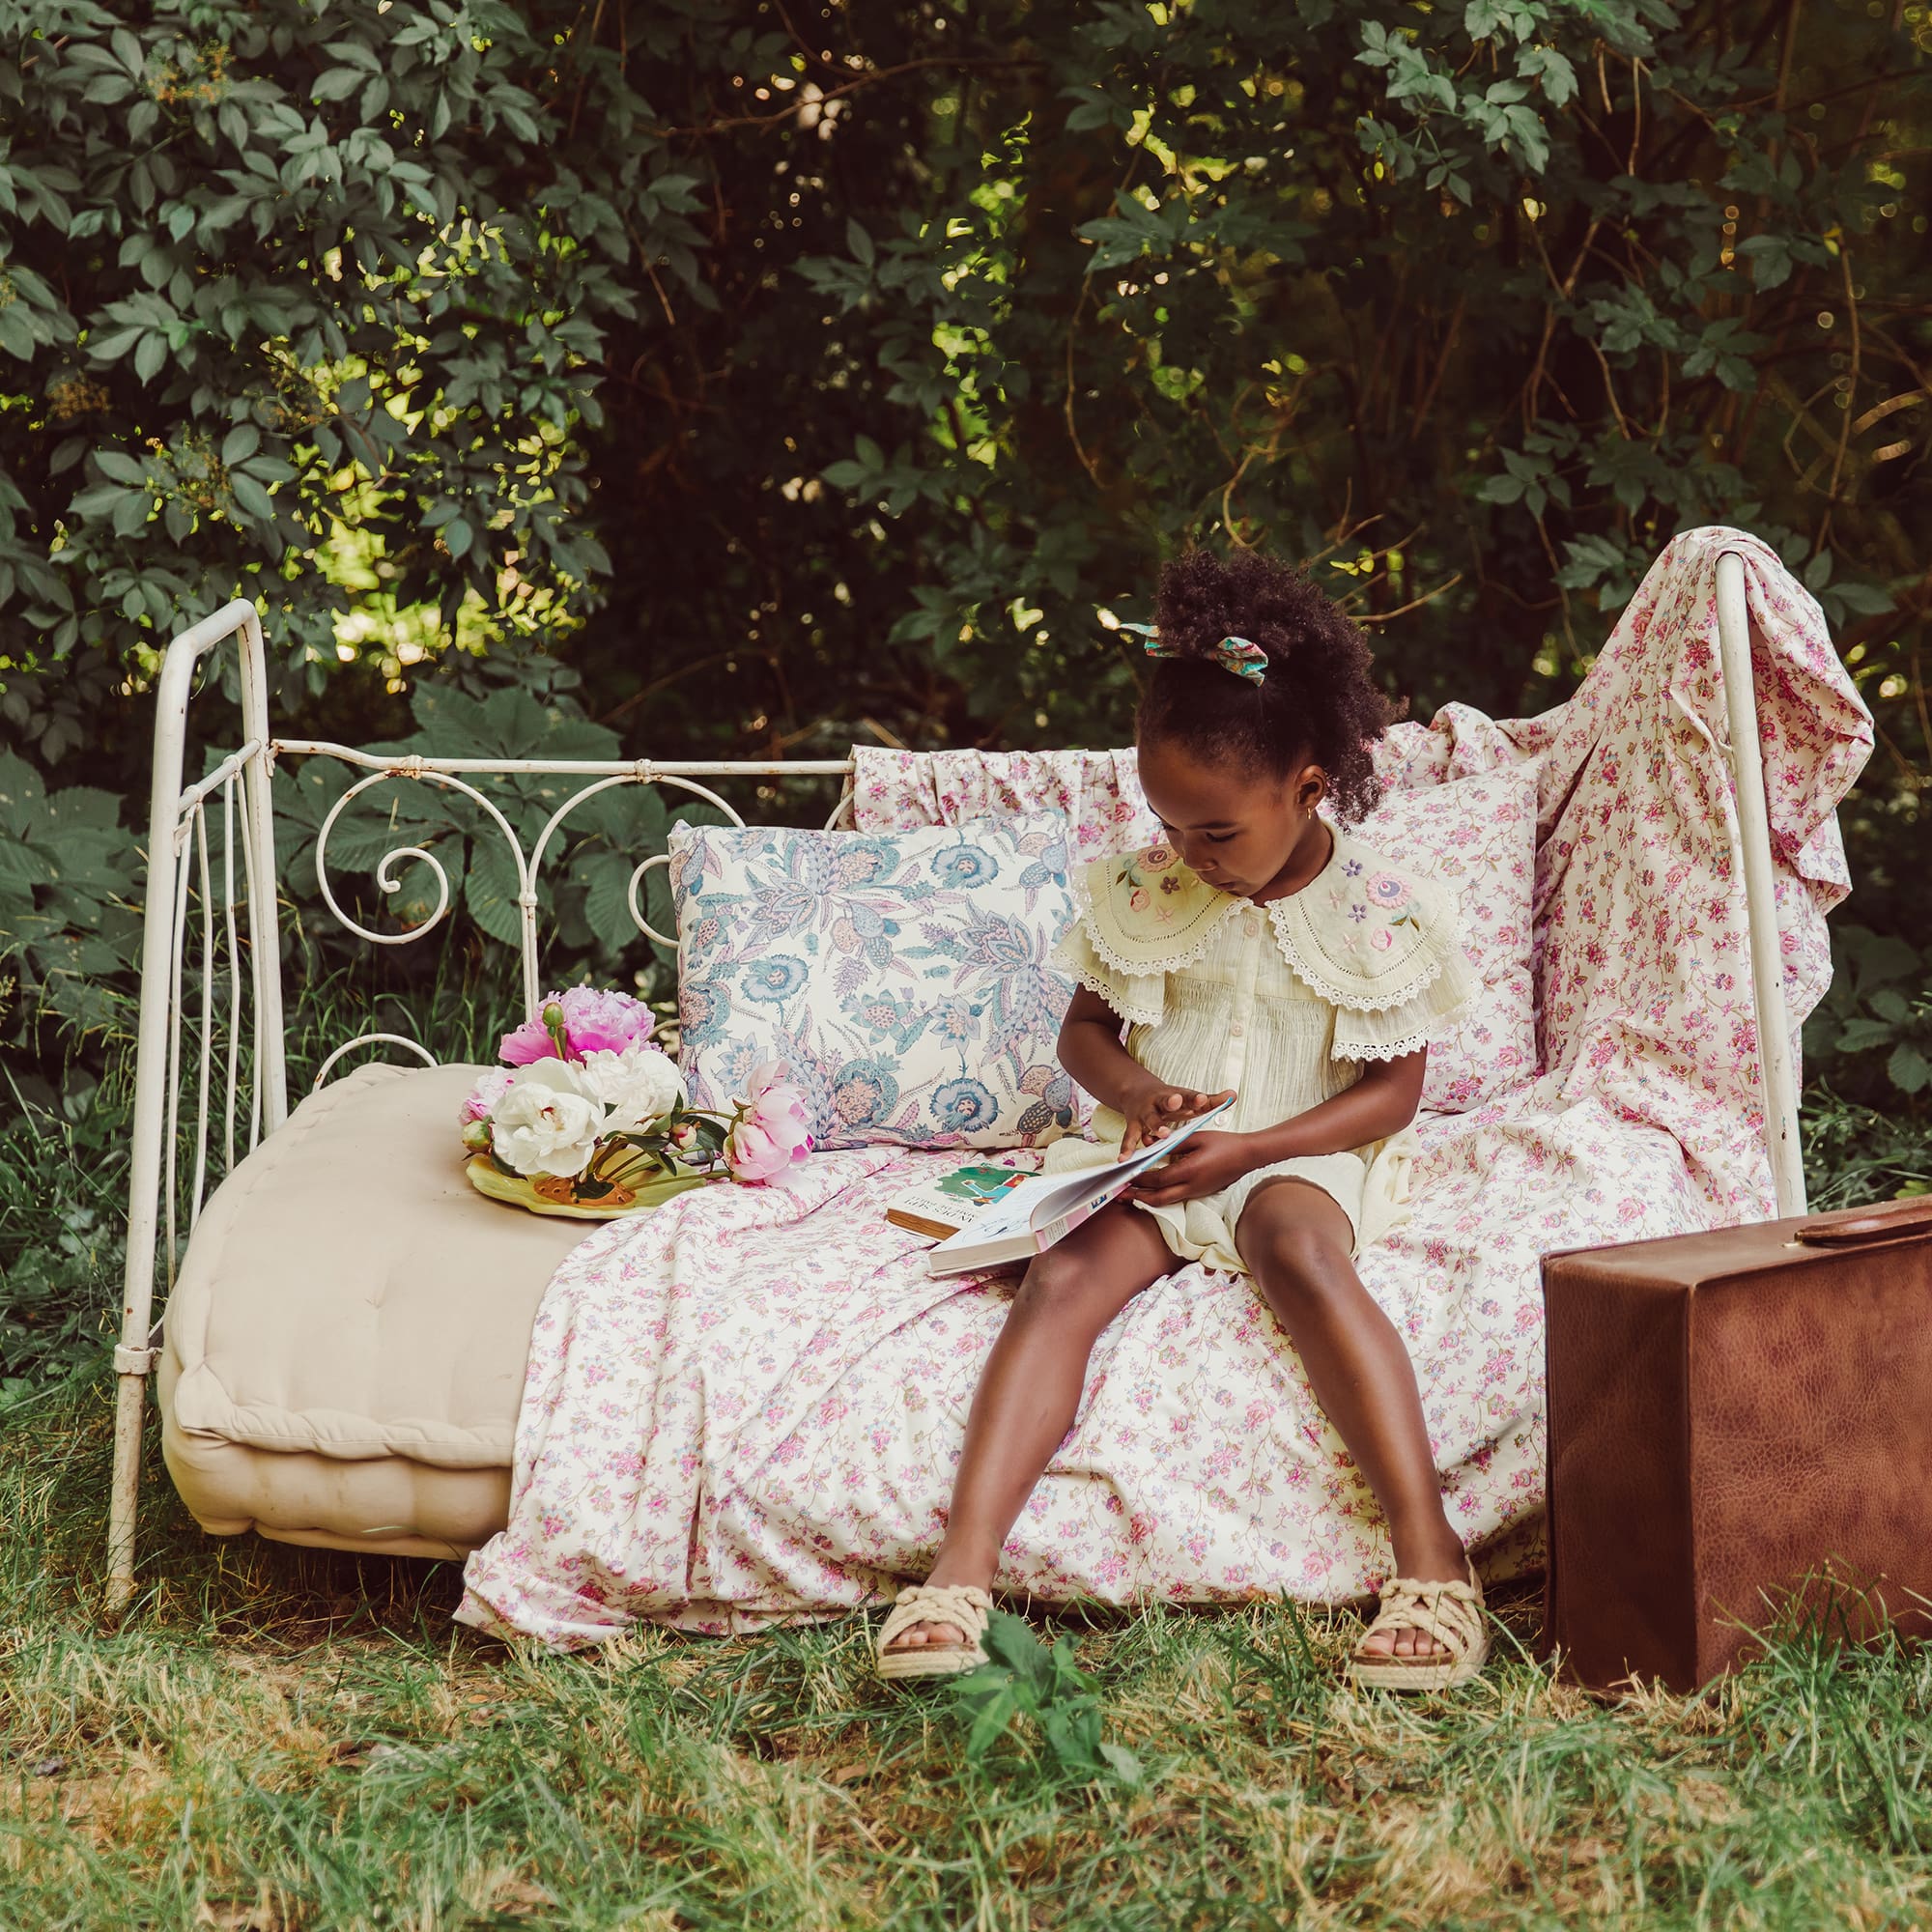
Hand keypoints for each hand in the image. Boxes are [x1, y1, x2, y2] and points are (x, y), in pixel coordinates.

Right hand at [1118, 1084, 1235, 1156]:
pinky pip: (1130, 1138)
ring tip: (1154, 1139)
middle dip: (1170, 1104)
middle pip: (1165, 1103)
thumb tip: (1233, 1095)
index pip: (1188, 1096)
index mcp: (1176, 1096)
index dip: (1195, 1098)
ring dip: (1152, 1129)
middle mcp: (1158, 1102)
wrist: (1137, 1091)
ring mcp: (1144, 1113)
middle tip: (1174, 1109)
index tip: (1203, 1099)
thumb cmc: (1171, 1100)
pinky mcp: (1133, 1124)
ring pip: (1148, 1121)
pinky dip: (1127, 1149)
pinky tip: (1124, 1160)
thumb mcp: (1190, 1099)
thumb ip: (1211, 1100)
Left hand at [1129, 1130, 1255, 1205]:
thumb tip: (1154, 1150)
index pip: (1158, 1178)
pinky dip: (1159, 1196)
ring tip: (1130, 1195)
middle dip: (1137, 1197)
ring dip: (1146, 1199)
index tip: (1124, 1175)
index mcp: (1190, 1171)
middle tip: (1119, 1194)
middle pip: (1158, 1198)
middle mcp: (1191, 1186)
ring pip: (1166, 1201)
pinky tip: (1151, 1192)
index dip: (1139, 1178)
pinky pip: (1175, 1198)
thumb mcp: (1197, 1138)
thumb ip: (1174, 1145)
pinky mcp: (1199, 1192)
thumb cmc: (1223, 1144)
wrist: (1247, 1156)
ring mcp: (1196, 1192)